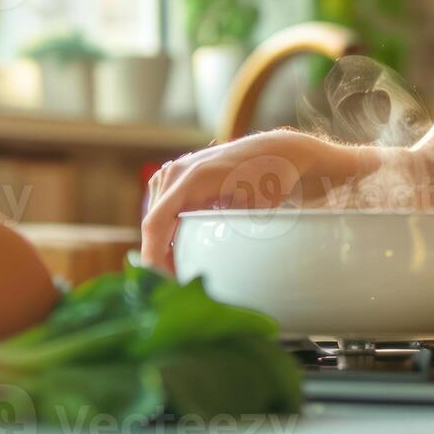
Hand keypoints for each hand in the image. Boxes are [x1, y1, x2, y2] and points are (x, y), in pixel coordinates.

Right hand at [139, 130, 373, 273]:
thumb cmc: (272, 179)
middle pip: (153, 222)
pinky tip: (186, 242)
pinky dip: (170, 225)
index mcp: (192, 179)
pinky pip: (164, 204)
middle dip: (161, 253)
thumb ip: (227, 233)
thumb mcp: (253, 209)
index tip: (165, 282)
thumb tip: (216, 266)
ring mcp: (176, 169)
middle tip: (182, 280)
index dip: (153, 256)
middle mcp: (178, 171)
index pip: (156, 223)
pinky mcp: (181, 172)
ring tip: (184, 264)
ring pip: (157, 215)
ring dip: (165, 240)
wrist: (280, 151)